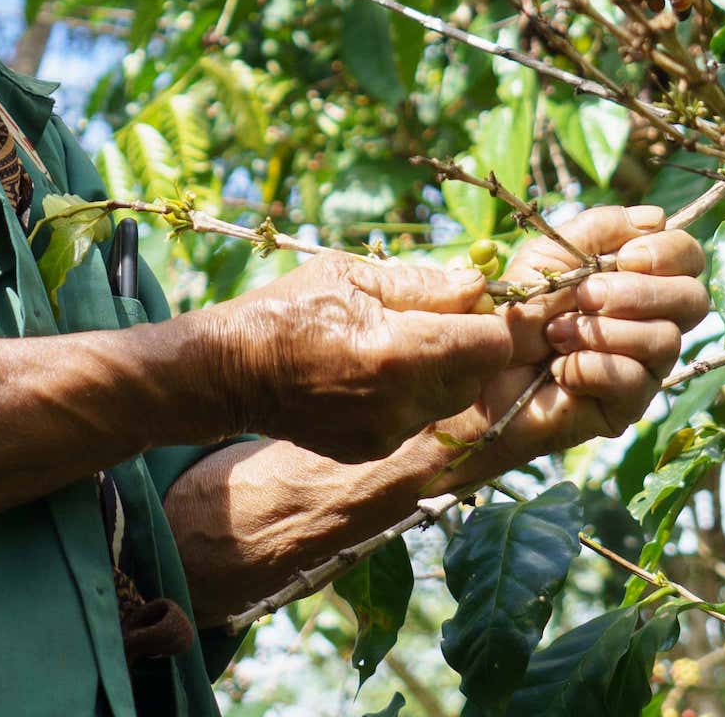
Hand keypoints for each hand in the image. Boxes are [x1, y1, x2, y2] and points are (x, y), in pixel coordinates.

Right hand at [174, 252, 560, 462]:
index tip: (468, 302)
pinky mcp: (373, 448)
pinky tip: (372, 374)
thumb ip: (424, 283)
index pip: (492, 344)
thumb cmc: (289, 309)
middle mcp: (402, 403)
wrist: (232, 371)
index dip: (488, 319)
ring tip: (398, 345)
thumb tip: (478, 283)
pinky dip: (410, 395)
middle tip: (432, 319)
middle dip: (467, 345)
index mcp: (400, 353)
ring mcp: (388, 433)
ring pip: (451, 400)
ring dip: (442, 372)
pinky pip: (417, 418)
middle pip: (478, 375)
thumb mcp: (352, 275)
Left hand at [423, 205, 708, 484]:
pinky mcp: (628, 405)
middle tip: (585, 296)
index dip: (667, 253)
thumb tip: (656, 219)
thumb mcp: (550, 255)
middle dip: (635, 293)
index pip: (688, 257)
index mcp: (640, 278)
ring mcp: (646, 365)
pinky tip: (560, 368)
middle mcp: (653, 320)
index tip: (625, 258)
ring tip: (557, 334)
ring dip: (602, 331)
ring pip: (666, 340)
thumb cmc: (518, 309)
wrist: (482, 369)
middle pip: (693, 299)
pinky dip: (589, 366)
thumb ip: (599, 229)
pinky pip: (635, 380)